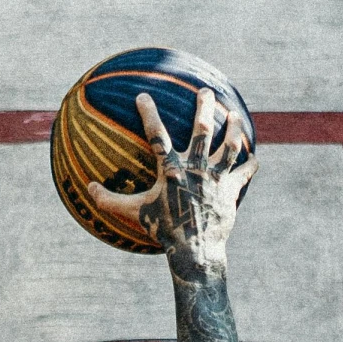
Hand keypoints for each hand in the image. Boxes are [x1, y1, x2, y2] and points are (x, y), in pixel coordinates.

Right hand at [87, 92, 256, 271]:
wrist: (195, 249)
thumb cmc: (163, 229)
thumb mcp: (135, 213)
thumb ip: (110, 200)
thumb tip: (88, 188)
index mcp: (172, 170)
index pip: (157, 136)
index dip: (148, 114)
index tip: (143, 96)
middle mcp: (196, 169)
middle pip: (202, 131)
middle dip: (204, 108)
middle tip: (206, 92)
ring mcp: (216, 178)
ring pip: (229, 146)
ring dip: (233, 129)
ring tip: (235, 115)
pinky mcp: (231, 190)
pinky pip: (244, 173)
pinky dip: (250, 164)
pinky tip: (255, 156)